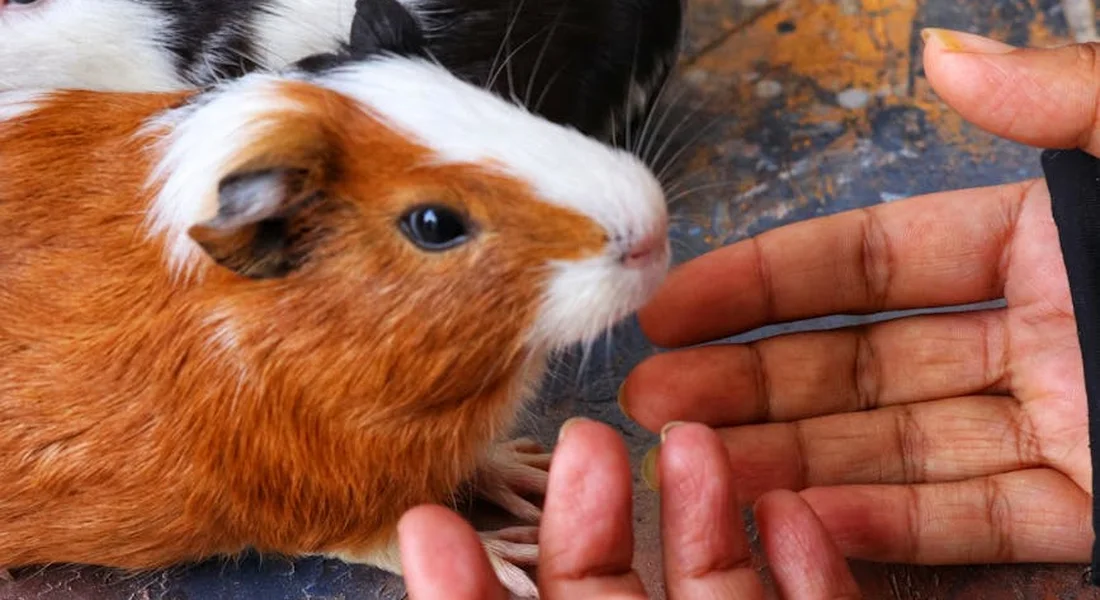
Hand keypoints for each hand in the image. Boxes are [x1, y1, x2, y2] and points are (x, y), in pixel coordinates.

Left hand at [396, 419, 860, 598]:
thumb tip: (416, 540)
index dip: (472, 592)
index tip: (429, 517)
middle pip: (615, 594)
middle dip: (590, 518)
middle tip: (582, 436)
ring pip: (723, 592)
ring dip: (705, 514)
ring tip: (691, 437)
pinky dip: (816, 568)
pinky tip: (793, 507)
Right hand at [621, 30, 1099, 565]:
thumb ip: (1066, 104)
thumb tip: (943, 56)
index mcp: (1047, 239)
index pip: (868, 261)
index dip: (763, 282)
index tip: (677, 305)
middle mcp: (1042, 334)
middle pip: (861, 363)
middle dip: (749, 382)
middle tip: (655, 398)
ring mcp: (1065, 428)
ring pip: (899, 451)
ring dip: (795, 463)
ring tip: (699, 469)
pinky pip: (974, 520)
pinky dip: (887, 526)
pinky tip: (804, 522)